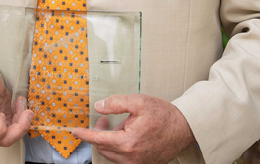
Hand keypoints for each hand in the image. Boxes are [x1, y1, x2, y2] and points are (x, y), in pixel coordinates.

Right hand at [0, 69, 32, 146]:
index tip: (1, 114)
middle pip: (4, 140)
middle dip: (19, 128)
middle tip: (26, 112)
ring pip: (14, 135)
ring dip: (23, 121)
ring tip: (21, 102)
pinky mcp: (7, 124)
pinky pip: (18, 127)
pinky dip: (23, 117)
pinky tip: (20, 104)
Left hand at [72, 94, 194, 163]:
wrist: (185, 128)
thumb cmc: (164, 115)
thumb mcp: (138, 102)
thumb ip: (115, 103)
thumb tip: (98, 107)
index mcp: (127, 142)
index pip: (98, 139)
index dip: (84, 134)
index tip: (75, 131)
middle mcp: (131, 157)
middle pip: (103, 147)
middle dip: (99, 133)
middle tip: (103, 121)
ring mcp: (138, 163)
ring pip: (112, 154)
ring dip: (109, 140)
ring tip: (120, 126)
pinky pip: (123, 158)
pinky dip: (119, 147)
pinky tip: (126, 135)